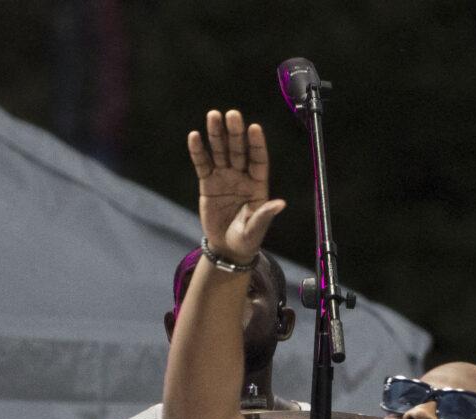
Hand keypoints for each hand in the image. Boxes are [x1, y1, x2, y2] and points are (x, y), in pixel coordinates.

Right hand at [186, 108, 284, 261]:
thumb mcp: (256, 229)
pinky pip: (202, 164)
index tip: (254, 128)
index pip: (258, 159)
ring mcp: (224, 177)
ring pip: (220, 151)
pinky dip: (198, 151)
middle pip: (238, 150)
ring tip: (213, 116)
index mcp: (257, 184)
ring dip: (216, 134)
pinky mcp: (208, 183)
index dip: (256, 144)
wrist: (227, 247)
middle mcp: (242, 176)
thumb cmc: (246, 239)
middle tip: (232, 114)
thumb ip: (264, 215)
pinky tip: (195, 137)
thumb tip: (280, 204)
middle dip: (235, 133)